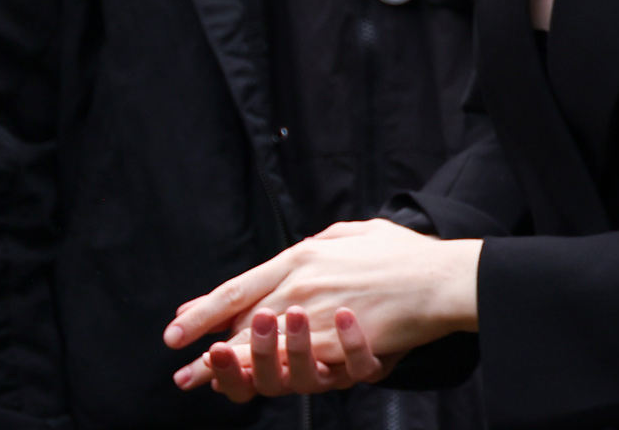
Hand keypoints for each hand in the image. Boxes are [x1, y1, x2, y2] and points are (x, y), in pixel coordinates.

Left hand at [167, 219, 478, 393]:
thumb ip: (325, 240)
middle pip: (240, 322)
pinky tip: (250, 385)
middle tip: (183, 372)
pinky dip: (267, 377)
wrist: (442, 280)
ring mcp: (315, 314)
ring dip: (231, 368)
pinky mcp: (333, 343)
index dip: (203, 310)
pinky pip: (290, 366)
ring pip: (258, 348)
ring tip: (208, 380)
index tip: (176, 329)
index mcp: (304, 254)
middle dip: (207, 350)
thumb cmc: (407, 255)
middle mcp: (301, 282)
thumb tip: (303, 244)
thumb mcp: (360, 232)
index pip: (239, 286)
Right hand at [177, 306, 390, 400]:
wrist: (396, 297)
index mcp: (276, 357)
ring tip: (296, 312)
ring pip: (311, 379)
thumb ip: (236, 305)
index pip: (239, 375)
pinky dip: (352, 345)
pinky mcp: (373, 363)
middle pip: (271, 381)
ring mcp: (337, 370)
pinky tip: (346, 315)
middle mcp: (302, 370)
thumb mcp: (278, 292)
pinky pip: (362, 367)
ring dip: (300, 347)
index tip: (203, 351)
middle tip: (258, 320)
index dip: (218, 369)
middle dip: (258, 355)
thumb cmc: (325, 295)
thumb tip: (183, 312)